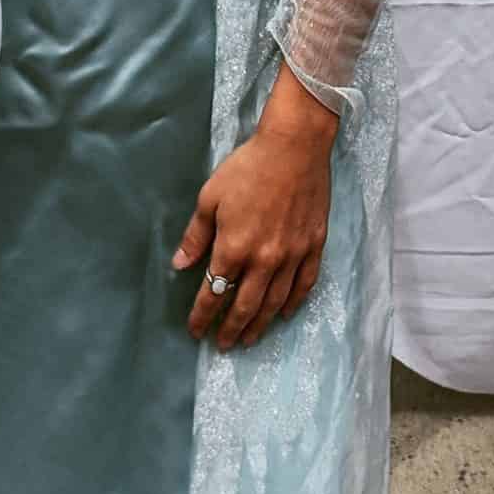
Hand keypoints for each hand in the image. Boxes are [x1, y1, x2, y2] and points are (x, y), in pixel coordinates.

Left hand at [173, 67, 336, 349]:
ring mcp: (292, 256)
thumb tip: (180, 264)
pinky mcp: (313, 247)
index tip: (195, 330)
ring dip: (260, 324)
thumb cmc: (248, 168)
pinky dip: (293, 304)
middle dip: (231, 329)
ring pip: (275, 303)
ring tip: (250, 338)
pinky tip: (285, 314)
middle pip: (245, 306)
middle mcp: (264, 260)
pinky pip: (304, 285)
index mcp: (234, 248)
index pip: (213, 293)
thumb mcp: (210, 197)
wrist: (294, 147)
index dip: (202, 316)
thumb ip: (196, 235)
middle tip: (223, 345)